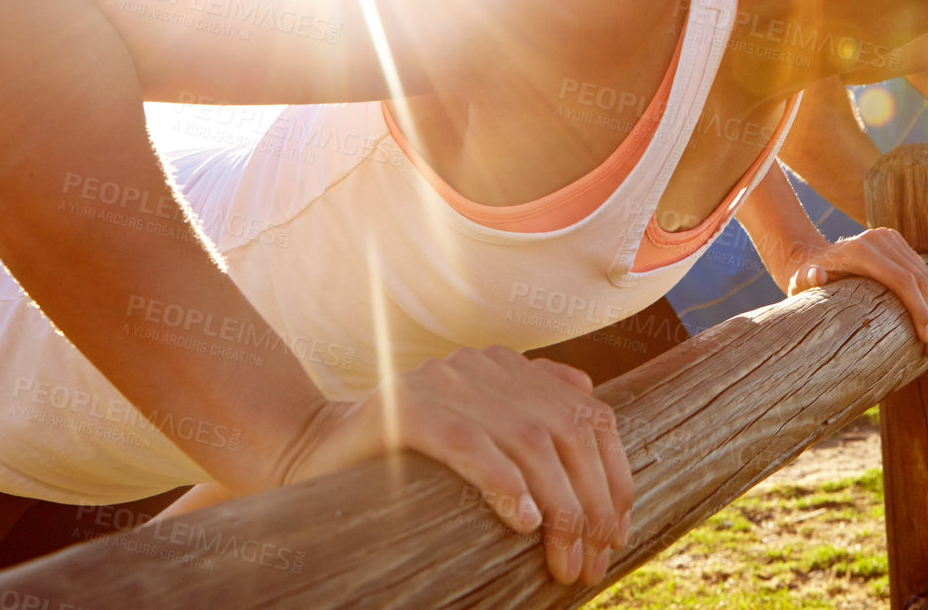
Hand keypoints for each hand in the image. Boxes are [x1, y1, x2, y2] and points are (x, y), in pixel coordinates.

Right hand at [224, 346, 630, 586]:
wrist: (311, 450)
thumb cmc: (403, 457)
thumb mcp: (474, 430)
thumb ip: (528, 408)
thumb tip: (590, 399)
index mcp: (505, 367)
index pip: (587, 413)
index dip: (612, 473)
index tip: (616, 531)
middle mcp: (480, 366)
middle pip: (566, 430)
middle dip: (591, 502)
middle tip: (592, 561)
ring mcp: (443, 382)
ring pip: (529, 442)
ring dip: (558, 508)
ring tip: (563, 559)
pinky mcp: (406, 410)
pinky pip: (469, 444)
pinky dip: (504, 484)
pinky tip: (524, 523)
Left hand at [788, 228, 927, 358]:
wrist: (810, 256)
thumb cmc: (805, 277)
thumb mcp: (801, 281)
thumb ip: (807, 279)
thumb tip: (817, 274)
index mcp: (862, 250)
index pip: (903, 280)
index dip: (919, 309)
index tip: (925, 338)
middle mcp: (880, 240)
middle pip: (920, 280)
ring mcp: (892, 240)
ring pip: (927, 277)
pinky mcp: (898, 244)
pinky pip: (924, 273)